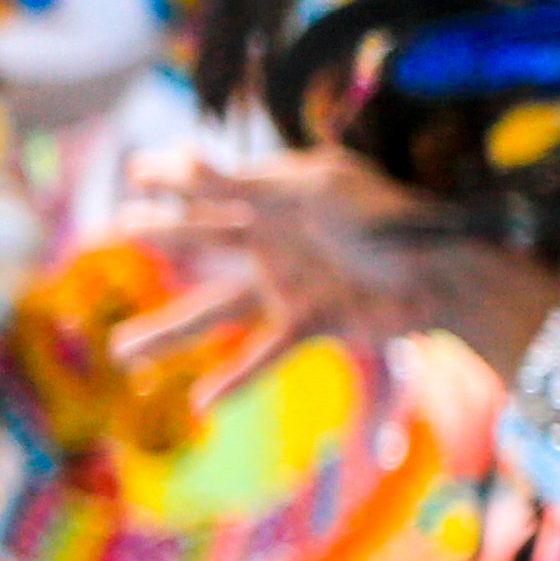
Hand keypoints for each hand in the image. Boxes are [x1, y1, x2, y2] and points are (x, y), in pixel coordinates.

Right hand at [98, 150, 559, 402]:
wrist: (451, 271)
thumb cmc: (393, 218)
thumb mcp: (319, 187)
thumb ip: (246, 179)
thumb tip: (180, 158)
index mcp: (277, 197)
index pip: (212, 182)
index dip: (173, 175)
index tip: (135, 172)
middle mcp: (275, 240)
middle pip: (200, 238)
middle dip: (156, 235)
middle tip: (108, 233)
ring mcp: (288, 283)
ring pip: (214, 310)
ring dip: (167, 333)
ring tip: (123, 352)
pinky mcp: (312, 321)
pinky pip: (263, 353)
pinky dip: (233, 380)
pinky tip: (201, 402)